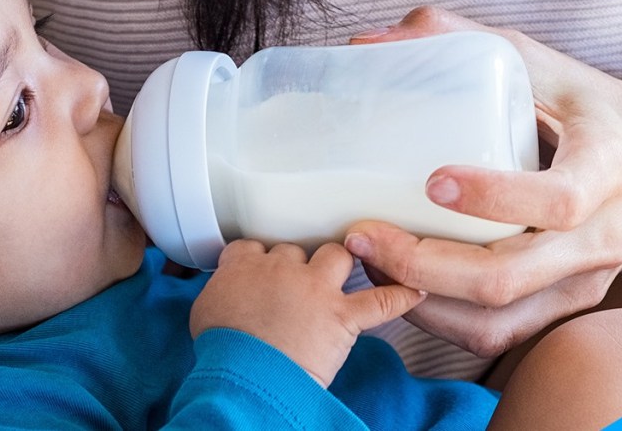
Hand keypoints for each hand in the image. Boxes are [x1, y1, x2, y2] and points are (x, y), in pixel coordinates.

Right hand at [189, 240, 424, 386]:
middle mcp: (282, 268)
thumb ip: (220, 292)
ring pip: (337, 256)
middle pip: (296, 250)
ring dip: (342, 263)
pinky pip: (382, 301)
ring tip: (345, 270)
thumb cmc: (222, 349)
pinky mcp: (342, 316)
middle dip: (298, 264)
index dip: (260, 258)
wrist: (245, 374)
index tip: (260, 269)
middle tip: (297, 283)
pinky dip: (401, 296)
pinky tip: (415, 291)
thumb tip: (226, 296)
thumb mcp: (205, 311)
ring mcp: (315, 289)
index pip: (254, 247)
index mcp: (244, 265)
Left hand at [344, 6, 621, 356]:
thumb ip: (461, 40)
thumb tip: (367, 43)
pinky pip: (495, 333)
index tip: (432, 181)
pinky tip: (399, 285)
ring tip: (368, 261)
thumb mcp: (544, 64)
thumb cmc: (596, 112)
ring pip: (493, 318)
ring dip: (418, 299)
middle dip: (420, 264)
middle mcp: (595, 238)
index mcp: (604, 170)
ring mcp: (579, 281)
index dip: (494, 198)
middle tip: (360, 234)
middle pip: (504, 278)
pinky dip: (438, 319)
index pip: (558, 202)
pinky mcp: (561, 304)